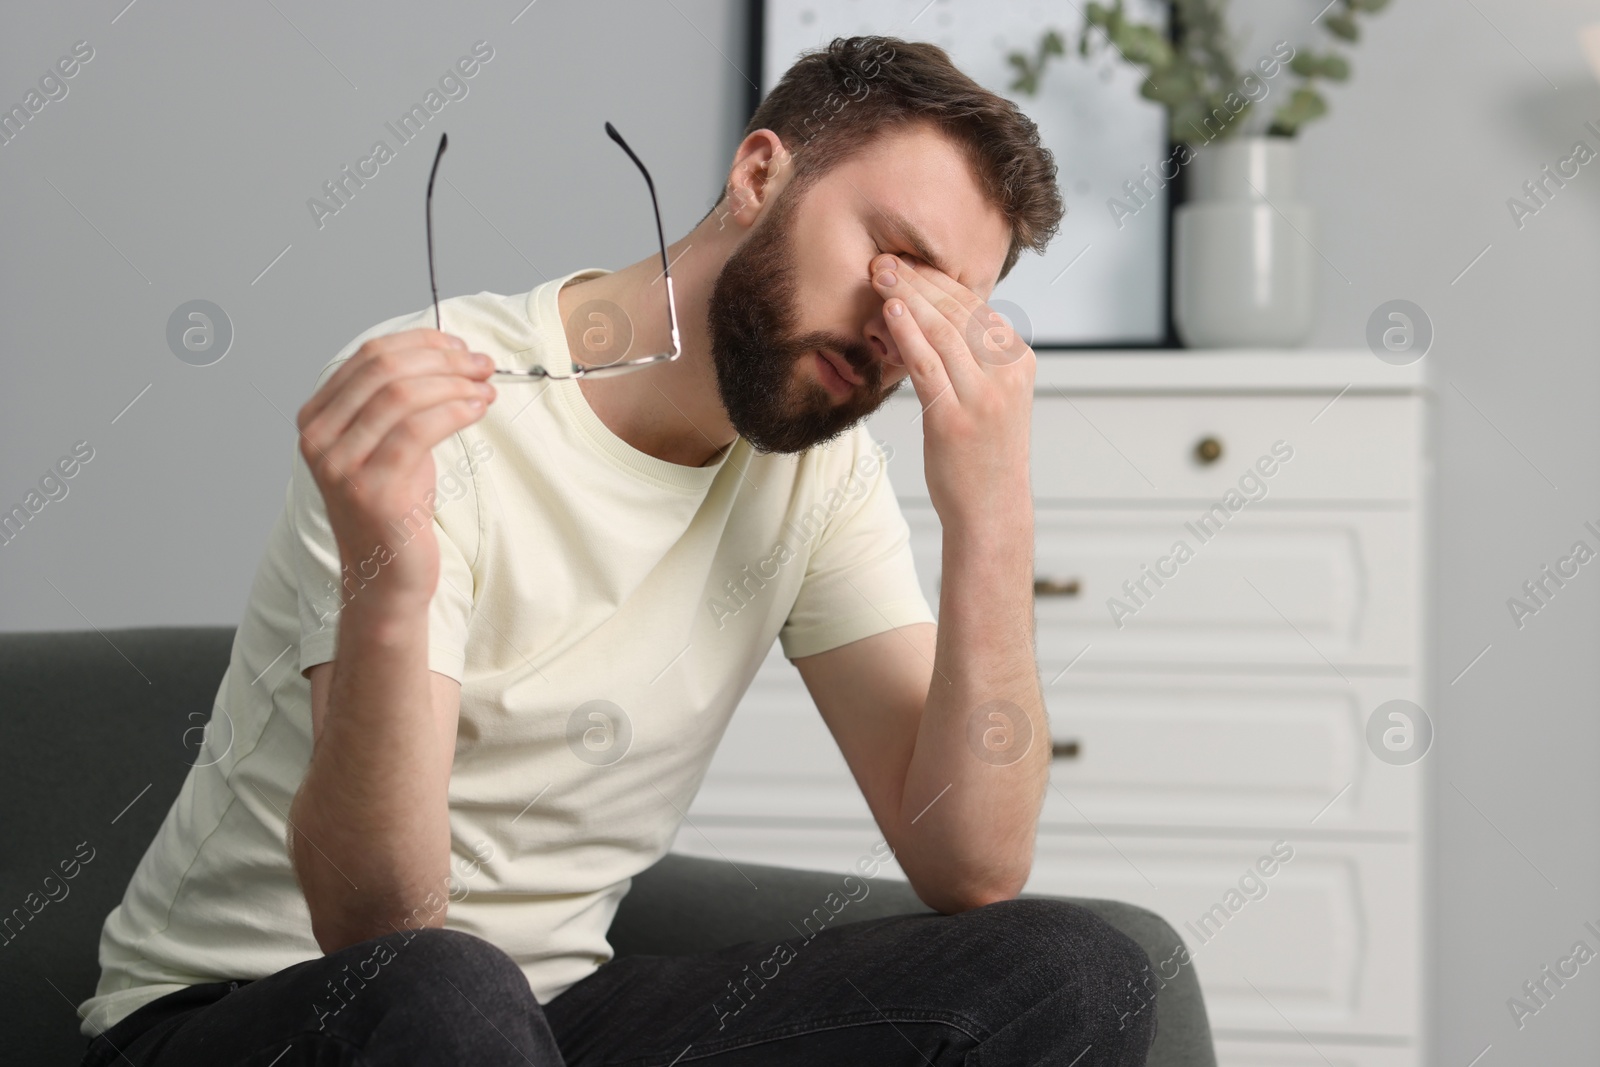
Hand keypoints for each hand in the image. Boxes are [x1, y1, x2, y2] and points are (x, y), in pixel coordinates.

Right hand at [295, 328, 496, 608]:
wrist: (388, 573)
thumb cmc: (395, 507)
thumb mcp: (390, 442)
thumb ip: (401, 401)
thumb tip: (452, 356)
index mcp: (317, 418)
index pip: (369, 356)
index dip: (421, 343)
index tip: (460, 347)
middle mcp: (319, 439)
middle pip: (385, 369)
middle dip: (442, 359)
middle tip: (481, 365)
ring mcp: (340, 466)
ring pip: (402, 395)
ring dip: (453, 383)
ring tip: (484, 387)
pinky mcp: (372, 490)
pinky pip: (418, 431)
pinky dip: (455, 411)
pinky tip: (478, 410)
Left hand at [869, 254, 1033, 526]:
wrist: (991, 510)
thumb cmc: (985, 455)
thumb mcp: (993, 397)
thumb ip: (976, 358)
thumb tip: (938, 318)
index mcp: (1019, 361)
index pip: (976, 306)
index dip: (938, 278)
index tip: (908, 259)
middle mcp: (1006, 373)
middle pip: (957, 311)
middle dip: (918, 279)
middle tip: (886, 256)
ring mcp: (982, 396)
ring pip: (941, 330)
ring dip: (906, 296)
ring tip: (879, 273)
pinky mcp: (954, 418)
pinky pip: (927, 364)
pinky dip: (907, 333)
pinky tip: (888, 311)